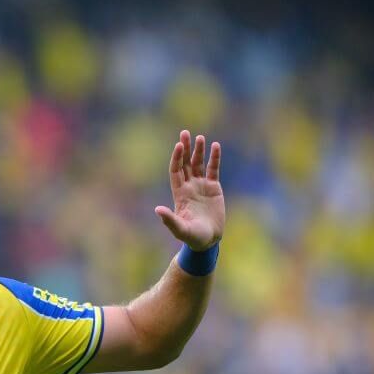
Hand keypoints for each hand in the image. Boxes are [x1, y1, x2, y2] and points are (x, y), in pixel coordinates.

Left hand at [154, 130, 224, 250]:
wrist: (208, 240)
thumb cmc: (192, 236)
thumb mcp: (180, 229)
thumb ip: (169, 220)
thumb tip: (157, 210)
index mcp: (179, 193)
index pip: (176, 170)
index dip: (177, 158)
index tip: (178, 145)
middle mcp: (189, 186)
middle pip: (185, 163)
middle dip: (185, 149)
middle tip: (184, 133)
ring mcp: (201, 186)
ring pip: (199, 164)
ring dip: (198, 151)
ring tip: (200, 137)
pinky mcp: (214, 188)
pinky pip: (214, 169)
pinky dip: (214, 158)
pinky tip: (215, 146)